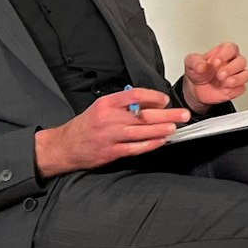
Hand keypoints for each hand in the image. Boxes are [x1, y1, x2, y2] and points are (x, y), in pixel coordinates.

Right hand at [35, 88, 188, 177]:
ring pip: (140, 131)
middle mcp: (108, 119)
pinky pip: (135, 148)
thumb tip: (151, 103)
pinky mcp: (111, 152)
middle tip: (182, 114)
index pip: (133, 95)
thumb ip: (123, 104)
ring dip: (160, 129)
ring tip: (174, 127)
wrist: (65, 146)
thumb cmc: (87, 126)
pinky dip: (150, 144)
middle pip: (142, 114)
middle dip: (166, 115)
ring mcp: (110, 136)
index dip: (153, 96)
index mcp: (106, 104)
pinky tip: (160, 141)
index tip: (165, 100)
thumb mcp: (102, 107)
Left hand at [182, 42, 247, 113]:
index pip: (231, 48)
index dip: (225, 54)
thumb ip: (195, 62)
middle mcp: (232, 62)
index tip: (215, 62)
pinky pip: (241, 88)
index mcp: (223, 52)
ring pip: (246, 74)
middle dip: (231, 68)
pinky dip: (234, 90)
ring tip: (225, 83)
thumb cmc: (198, 72)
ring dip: (237, 79)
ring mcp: (236, 75)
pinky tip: (224, 90)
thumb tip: (202, 66)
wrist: (195, 88)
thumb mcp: (191, 62)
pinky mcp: (237, 88)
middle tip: (219, 75)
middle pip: (242, 61)